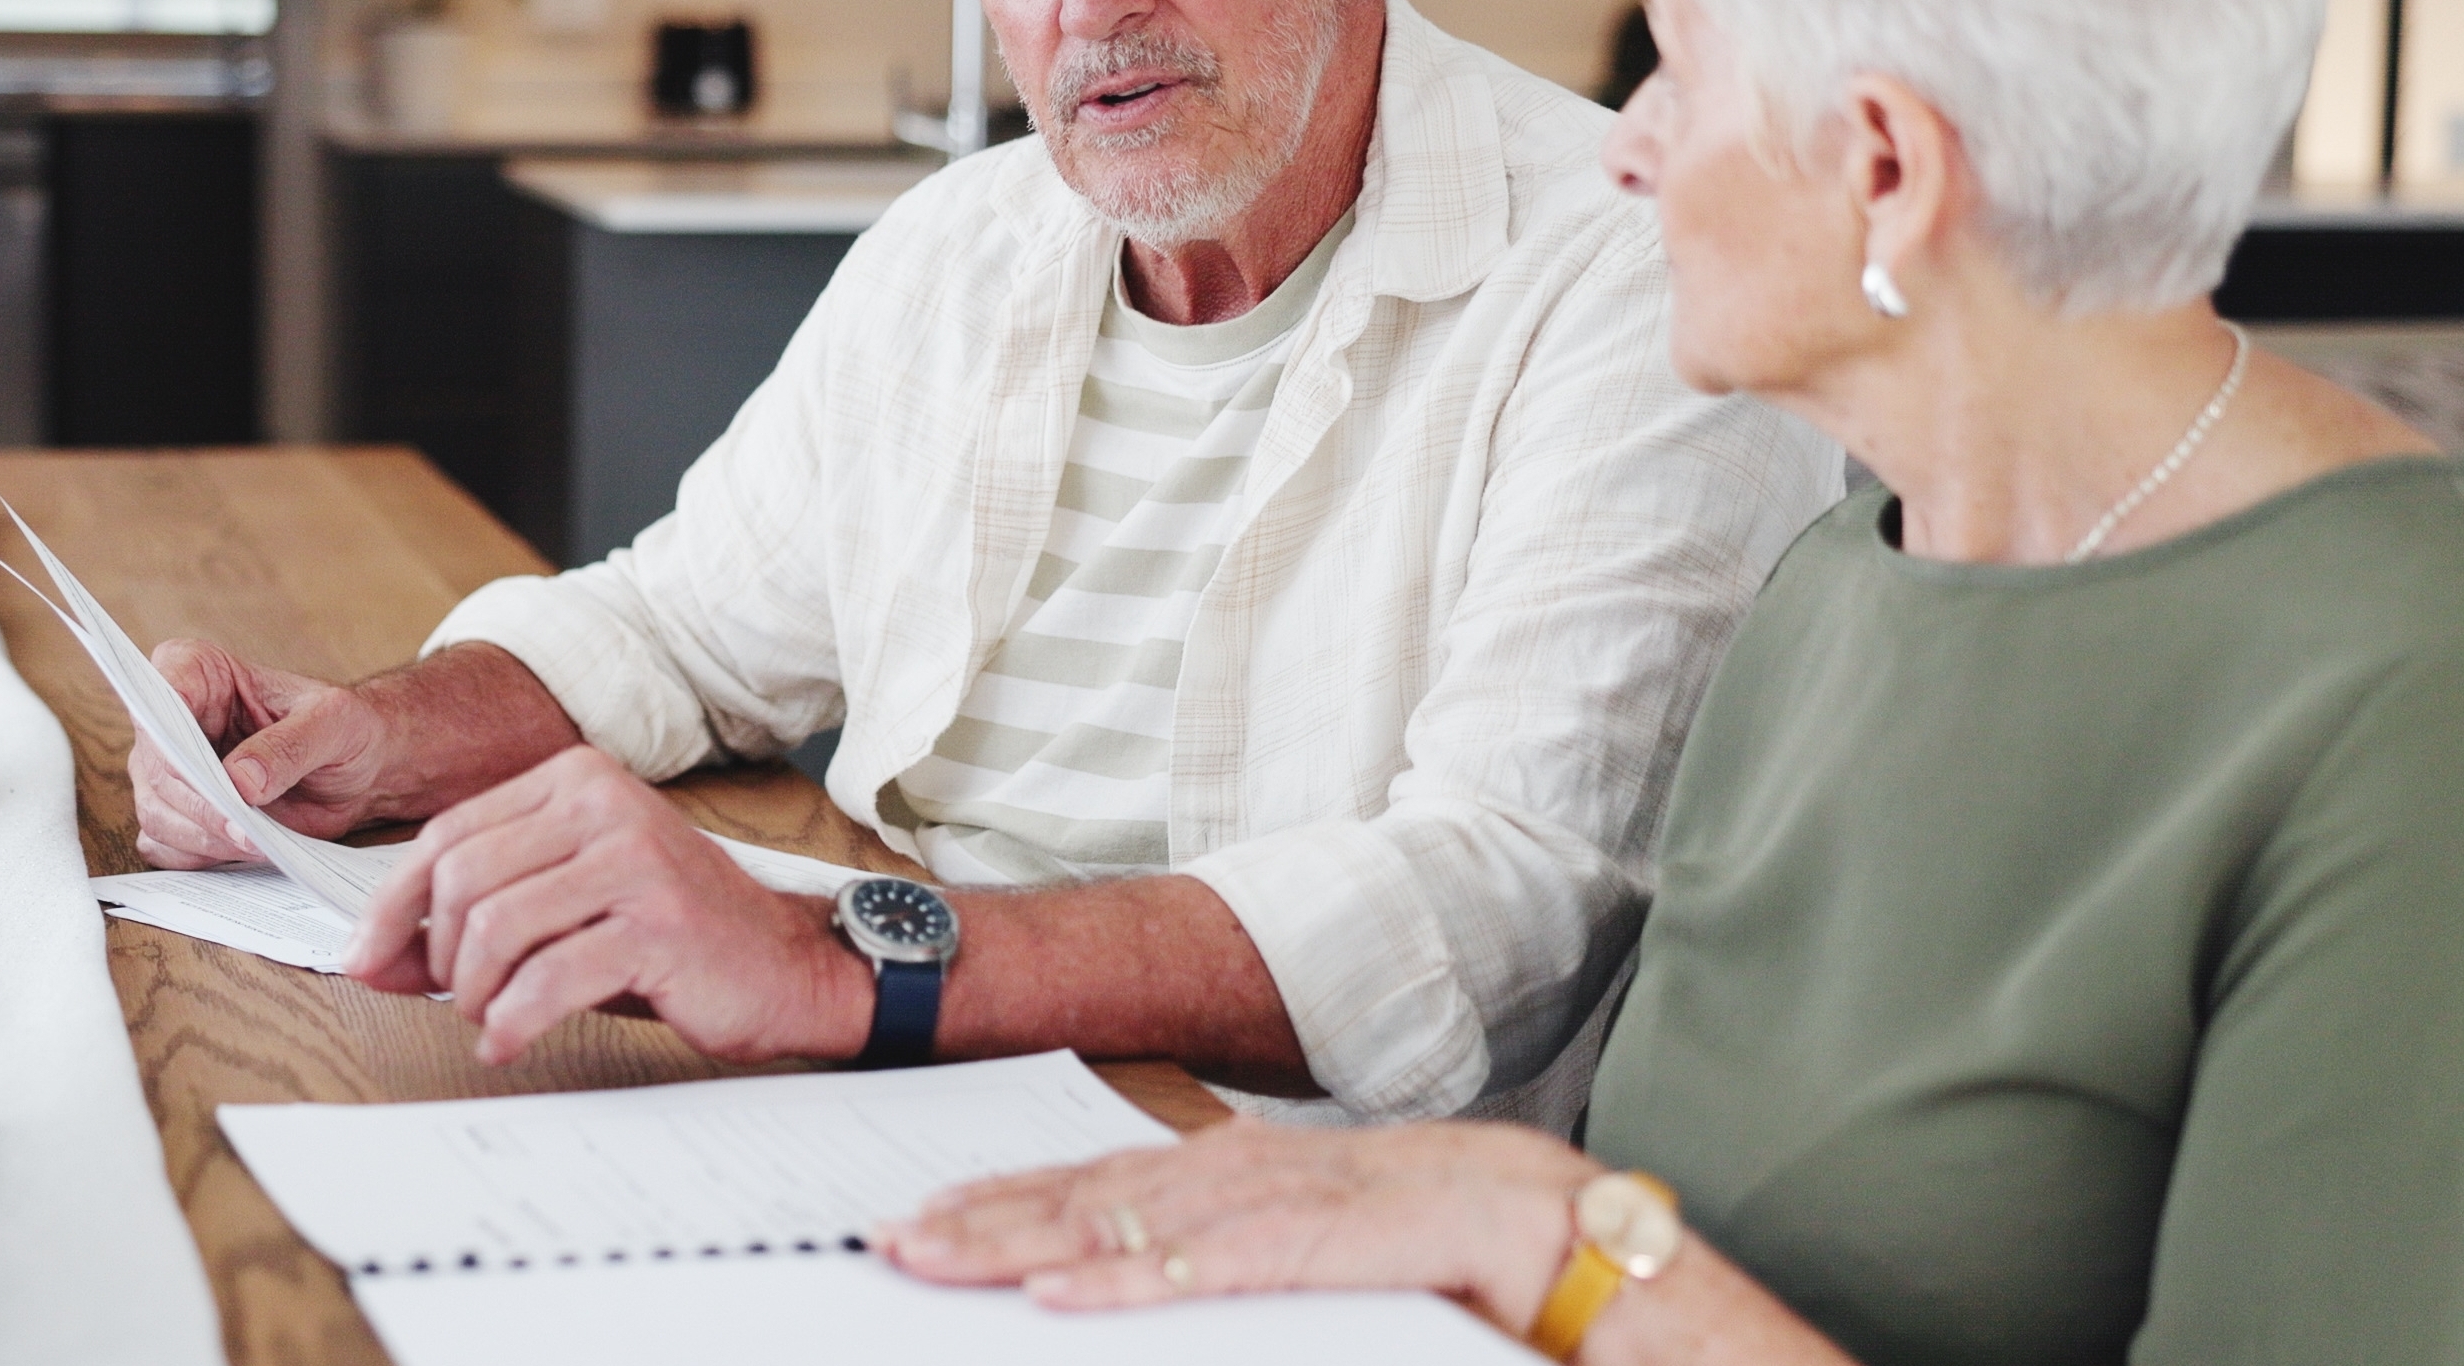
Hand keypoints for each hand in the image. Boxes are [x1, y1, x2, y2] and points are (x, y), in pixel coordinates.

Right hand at [123, 639, 415, 868]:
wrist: (358, 769)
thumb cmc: (344, 728)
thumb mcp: (333, 724)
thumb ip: (290, 746)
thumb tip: (242, 781)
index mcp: (200, 670)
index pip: (161, 694)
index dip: (173, 735)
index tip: (210, 774)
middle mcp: (174, 719)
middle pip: (157, 766)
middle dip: (199, 804)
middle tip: (243, 829)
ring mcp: (169, 769)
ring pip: (155, 812)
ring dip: (202, 837)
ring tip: (254, 844)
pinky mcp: (179, 813)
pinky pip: (165, 845)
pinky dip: (200, 856)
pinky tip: (242, 852)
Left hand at [337, 746, 873, 1066]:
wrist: (787, 968)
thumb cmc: (672, 939)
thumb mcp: (566, 908)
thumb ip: (476, 918)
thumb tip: (372, 956)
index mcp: (576, 780)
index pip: (447, 835)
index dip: (393, 904)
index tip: (368, 955)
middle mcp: (604, 805)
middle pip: (462, 879)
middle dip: (433, 953)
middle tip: (446, 995)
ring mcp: (633, 861)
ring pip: (495, 927)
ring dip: (474, 991)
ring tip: (488, 1018)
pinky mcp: (656, 925)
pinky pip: (547, 979)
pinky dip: (511, 1022)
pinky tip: (508, 1041)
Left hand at [873, 1119, 1592, 1322]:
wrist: (1576, 1233)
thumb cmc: (1445, 1257)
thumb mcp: (1311, 1261)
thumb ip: (1230, 1264)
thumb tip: (1127, 1285)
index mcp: (1246, 1174)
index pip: (1098, 1181)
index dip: (1005, 1202)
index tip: (922, 1221)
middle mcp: (1252, 1170)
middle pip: (1090, 1190)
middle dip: (983, 1215)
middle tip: (887, 1238)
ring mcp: (1290, 1199)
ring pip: (1130, 1215)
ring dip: (1025, 1238)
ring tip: (938, 1257)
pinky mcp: (1332, 1241)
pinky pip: (1213, 1263)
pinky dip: (1131, 1272)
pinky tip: (1058, 1291)